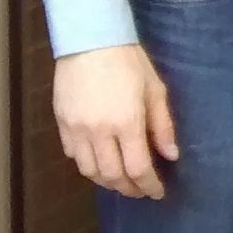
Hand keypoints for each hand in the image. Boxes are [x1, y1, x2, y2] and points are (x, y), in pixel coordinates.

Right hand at [54, 44, 177, 199]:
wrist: (90, 39)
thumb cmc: (129, 62)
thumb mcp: (155, 90)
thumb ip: (162, 126)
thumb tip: (171, 156)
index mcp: (126, 123)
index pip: (138, 168)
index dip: (149, 186)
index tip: (158, 193)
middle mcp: (98, 132)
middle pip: (112, 176)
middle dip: (128, 188)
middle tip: (140, 190)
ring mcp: (76, 129)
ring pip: (89, 171)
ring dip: (106, 181)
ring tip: (120, 180)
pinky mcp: (61, 123)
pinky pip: (72, 155)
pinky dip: (87, 165)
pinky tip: (99, 162)